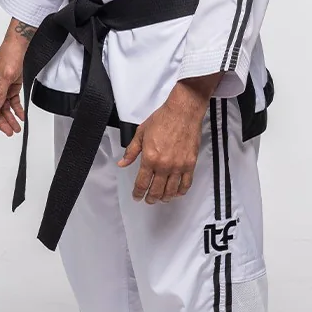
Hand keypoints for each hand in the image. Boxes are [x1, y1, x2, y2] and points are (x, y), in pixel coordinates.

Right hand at [0, 48, 25, 134]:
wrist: (19, 47)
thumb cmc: (8, 57)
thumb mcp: (4, 77)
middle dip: (2, 122)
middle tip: (9, 132)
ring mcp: (2, 89)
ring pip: (4, 108)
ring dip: (10, 119)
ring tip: (16, 128)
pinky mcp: (11, 88)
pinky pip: (13, 102)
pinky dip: (17, 110)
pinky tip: (21, 117)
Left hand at [117, 86, 208, 202]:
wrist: (183, 112)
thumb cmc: (162, 119)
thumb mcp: (141, 133)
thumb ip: (131, 151)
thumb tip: (122, 163)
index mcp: (149, 158)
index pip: (142, 183)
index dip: (138, 193)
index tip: (137, 196)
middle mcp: (164, 165)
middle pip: (156, 191)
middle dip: (150, 198)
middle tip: (148, 200)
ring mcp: (178, 166)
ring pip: (171, 190)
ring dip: (165, 198)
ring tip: (161, 198)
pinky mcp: (190, 164)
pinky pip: (186, 183)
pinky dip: (180, 191)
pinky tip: (176, 193)